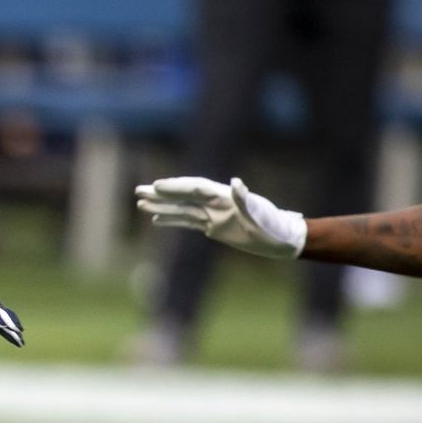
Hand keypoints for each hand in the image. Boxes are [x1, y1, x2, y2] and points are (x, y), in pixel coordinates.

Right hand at [134, 176, 305, 259]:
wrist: (282, 240)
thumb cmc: (273, 227)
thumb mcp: (260, 215)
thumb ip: (246, 199)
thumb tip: (236, 183)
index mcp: (225, 197)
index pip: (195, 189)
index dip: (176, 187)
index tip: (157, 186)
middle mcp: (217, 203)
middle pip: (184, 195)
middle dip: (161, 193)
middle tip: (139, 190)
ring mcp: (214, 214)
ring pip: (182, 208)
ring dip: (162, 205)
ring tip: (140, 203)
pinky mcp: (213, 226)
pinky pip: (188, 221)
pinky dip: (172, 220)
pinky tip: (156, 220)